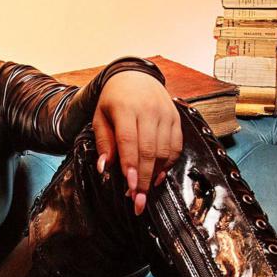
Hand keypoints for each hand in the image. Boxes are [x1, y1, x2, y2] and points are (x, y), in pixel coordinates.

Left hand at [91, 70, 182, 215]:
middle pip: (149, 150)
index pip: (129, 140)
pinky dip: (168, 164)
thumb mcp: (100, 116)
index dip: (130, 165)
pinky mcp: (176, 119)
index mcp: (126, 108)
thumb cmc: (114, 100)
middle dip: (144, 178)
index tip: (130, 187)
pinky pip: (175, 146)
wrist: (135, 76)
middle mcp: (148, 110)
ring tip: (145, 190)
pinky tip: (158, 176)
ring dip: (155, 174)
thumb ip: (103, 142)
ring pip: (164, 150)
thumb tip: (104, 168)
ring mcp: (165, 114)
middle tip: (138, 200)